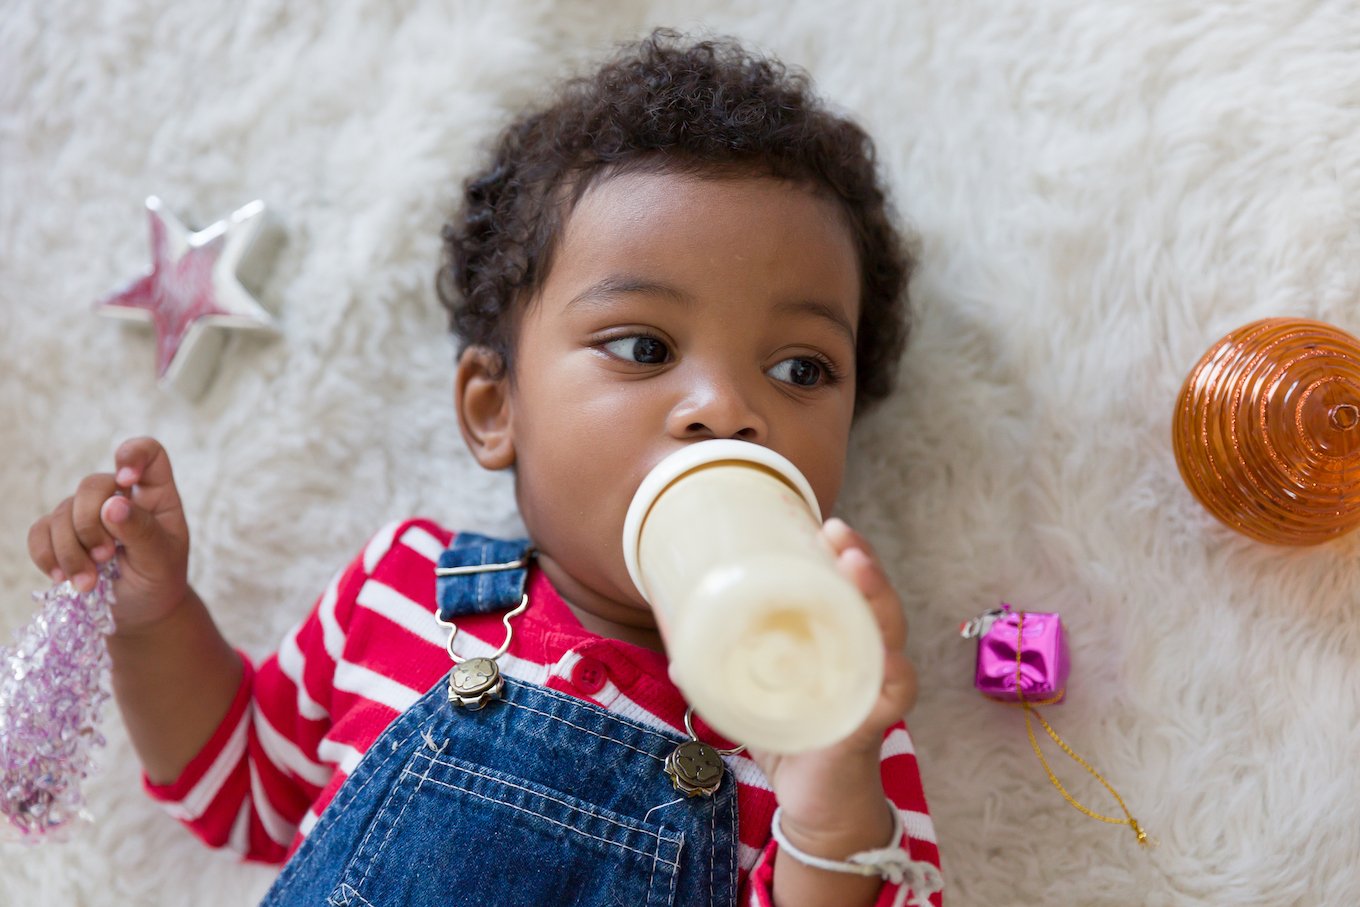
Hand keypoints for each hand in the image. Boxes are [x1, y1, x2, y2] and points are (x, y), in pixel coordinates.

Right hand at [27, 437, 190, 633]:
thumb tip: (113, 505)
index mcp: (155, 494)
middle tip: (104, 557)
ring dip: (70, 550)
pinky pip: (39, 532)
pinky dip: (47, 555)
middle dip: (90, 524)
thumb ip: (141, 531)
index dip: (133, 455)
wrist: (141, 609)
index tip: (126, 481)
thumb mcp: (161, 559)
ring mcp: (87, 513)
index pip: (147, 453)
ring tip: (88, 583)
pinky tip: (62, 578)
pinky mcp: (61, 534)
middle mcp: (119, 496)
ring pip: (62, 512)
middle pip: (92, 484)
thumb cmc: (159, 578)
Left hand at [748, 517, 917, 854]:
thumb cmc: (795, 740)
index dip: (851, 554)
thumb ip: (726, 673)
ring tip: (858, 572)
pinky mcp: (870, 726)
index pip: (855, 590)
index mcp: (842, 644)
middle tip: (840, 537)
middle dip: (865, 565)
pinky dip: (891, 678)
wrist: (817, 805)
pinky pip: (892, 698)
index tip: (829, 527)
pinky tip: (888, 661)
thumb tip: (677, 652)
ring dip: (878, 604)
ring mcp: (874, 691)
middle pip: (879, 603)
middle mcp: (867, 660)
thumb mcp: (758, 699)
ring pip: (890, 639)